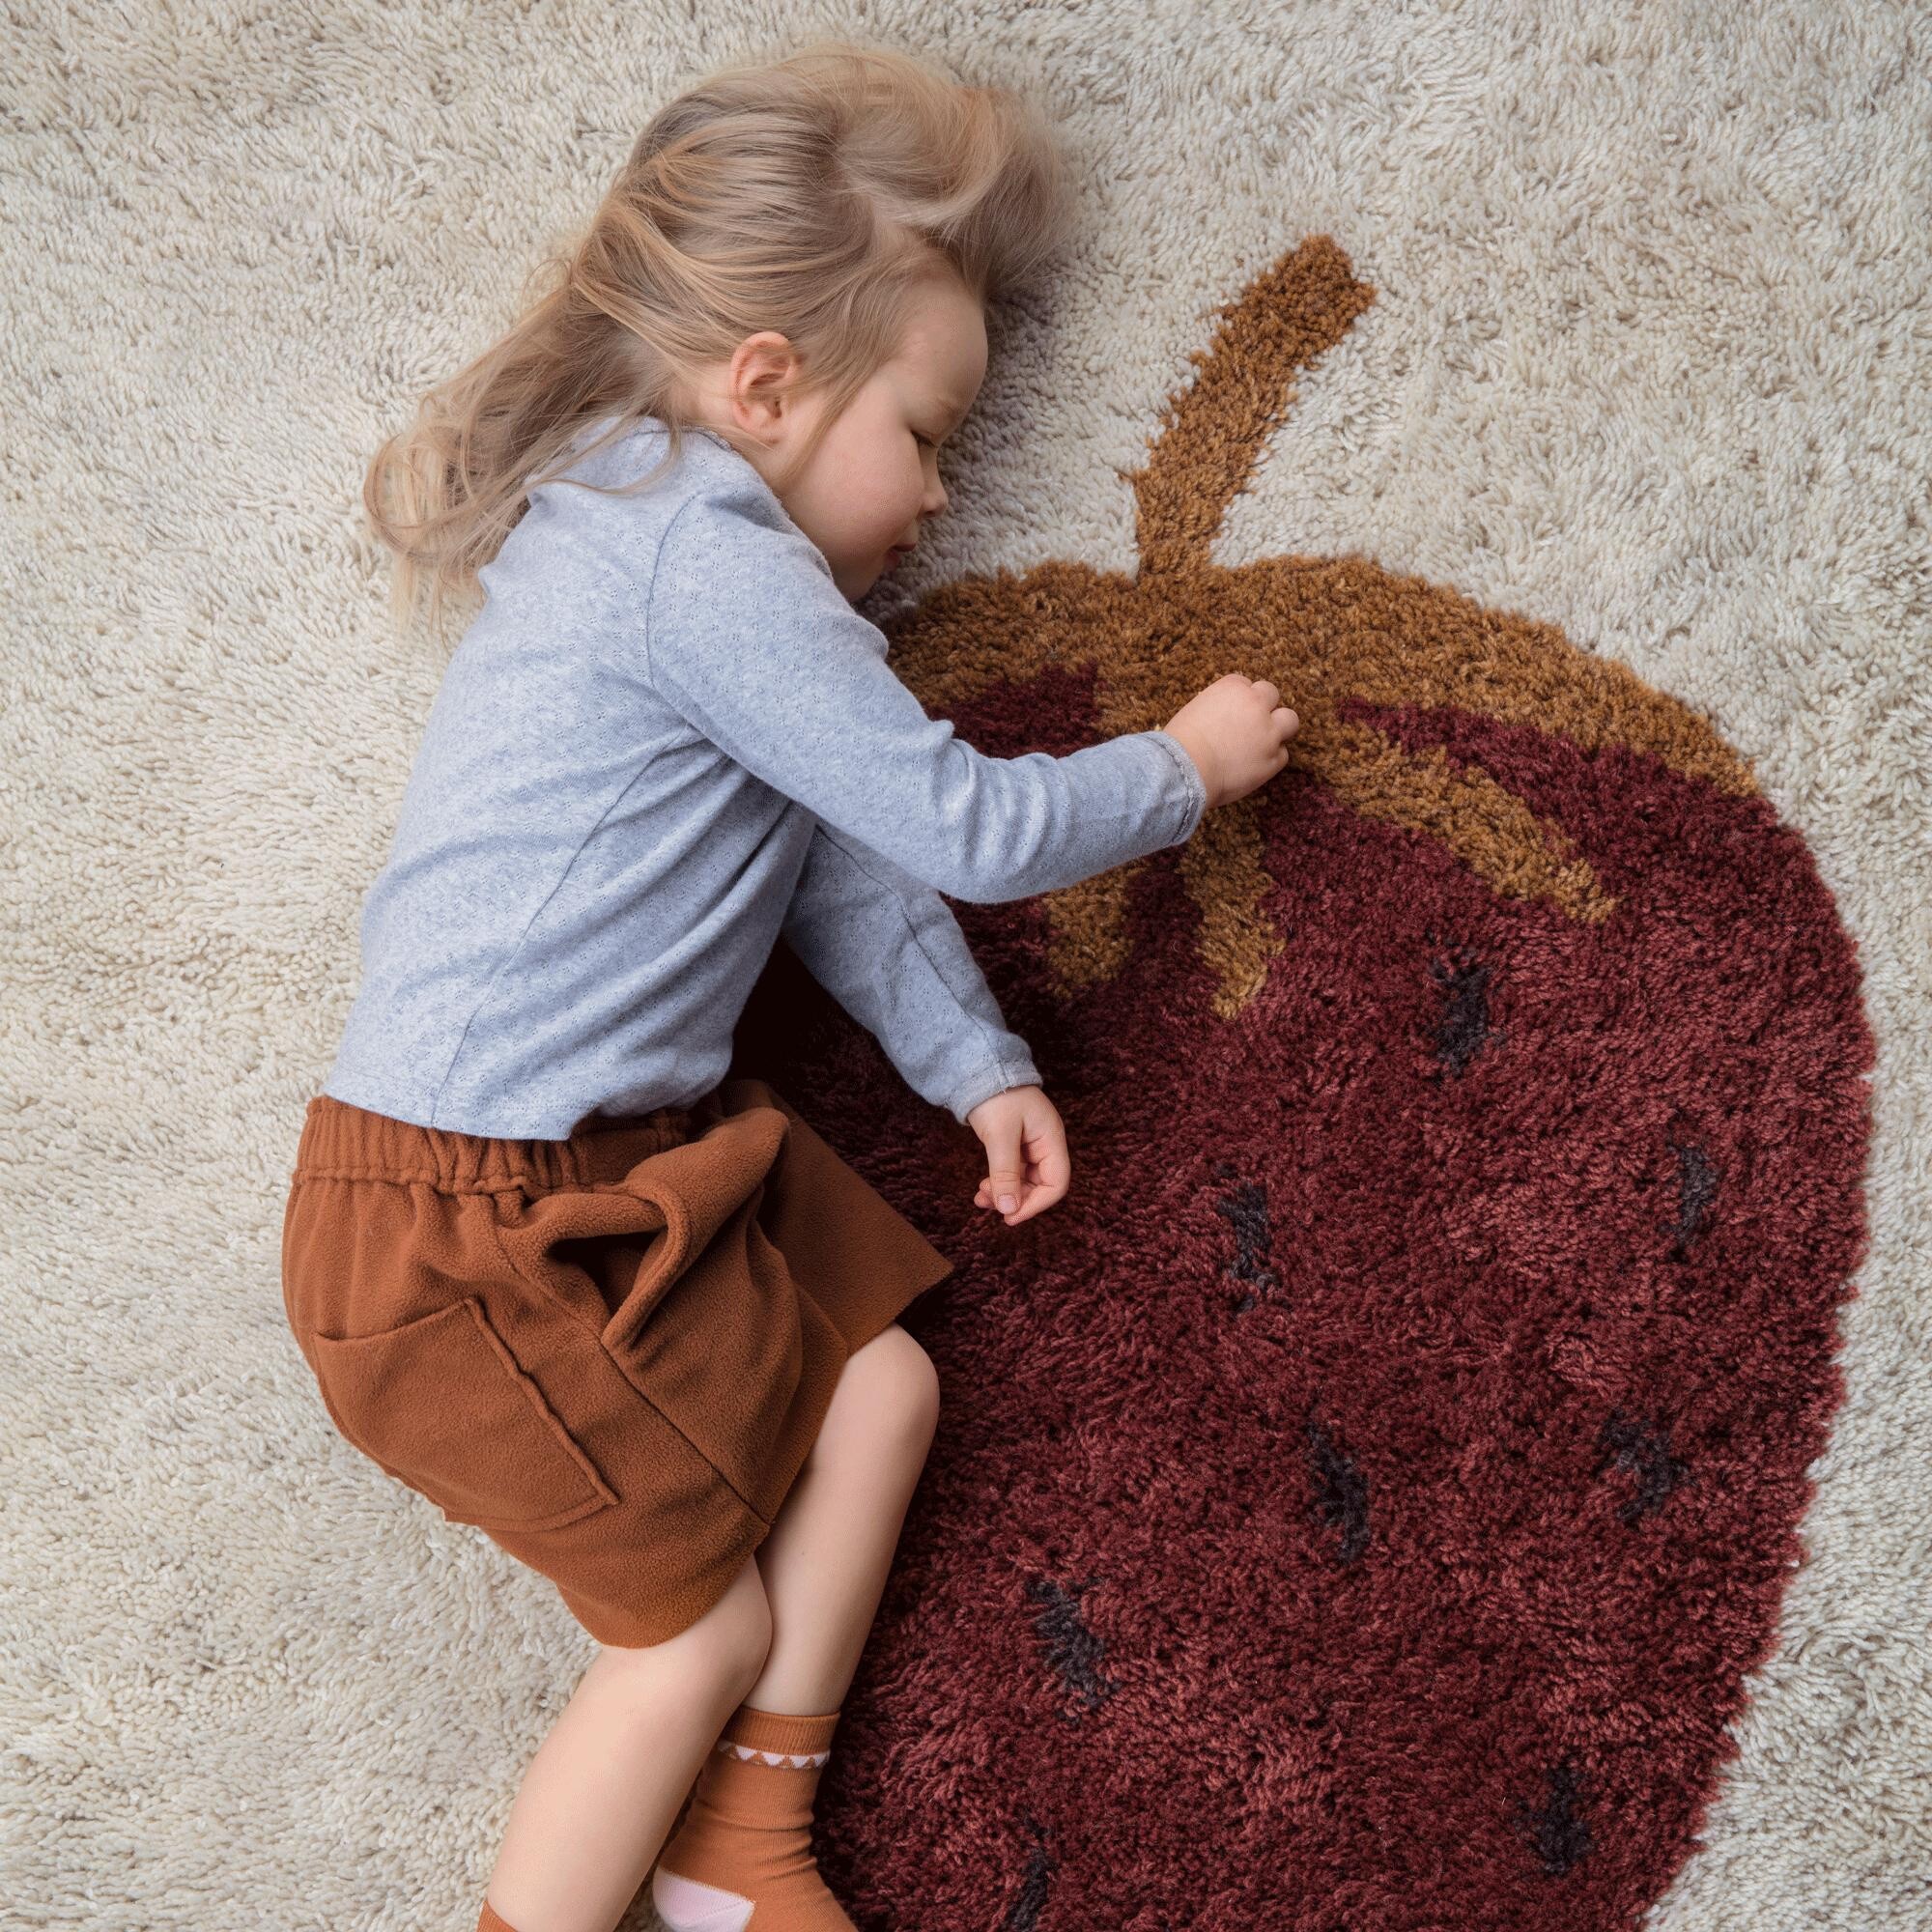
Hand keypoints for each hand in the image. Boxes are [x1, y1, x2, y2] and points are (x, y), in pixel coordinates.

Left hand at [965, 1084, 1068, 1226]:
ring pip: (1025, 1181)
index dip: (1036, 1204)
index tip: (1010, 1216)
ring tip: (980, 1198)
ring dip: (1005, 1193)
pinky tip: (983, 1188)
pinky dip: (999, 1182)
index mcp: (1051, 1139)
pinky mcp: (1016, 1143)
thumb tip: (1009, 1210)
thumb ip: (1005, 1174)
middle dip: (1016, 1199)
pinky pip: (1013, 1171)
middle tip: (988, 1204)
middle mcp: (1045, 1144)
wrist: (978, 1068)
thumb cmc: (995, 1096)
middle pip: (1041, 1185)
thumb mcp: (1000, 1136)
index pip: (1057, 1183)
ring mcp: (1031, 1144)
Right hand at [1163, 674, 1299, 809]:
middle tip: (1252, 723)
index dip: (1239, 700)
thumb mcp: (1194, 711)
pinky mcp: (1273, 759)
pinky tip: (1254, 765)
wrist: (1186, 771)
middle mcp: (1255, 704)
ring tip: (1265, 741)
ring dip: (1280, 728)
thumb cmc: (1180, 744)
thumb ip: (1216, 708)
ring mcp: (1268, 732)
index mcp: (1233, 688)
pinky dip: (1271, 759)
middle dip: (1264, 706)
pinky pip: (1282, 755)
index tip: (1232, 712)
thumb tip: (1222, 719)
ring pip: (1290, 721)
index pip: (1245, 684)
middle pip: (1272, 694)